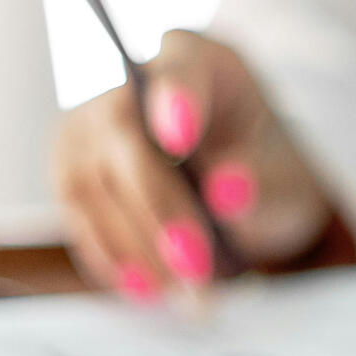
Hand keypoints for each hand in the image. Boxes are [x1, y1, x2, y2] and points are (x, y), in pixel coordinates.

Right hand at [53, 31, 334, 298]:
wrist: (236, 185)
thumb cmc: (264, 170)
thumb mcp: (285, 177)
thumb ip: (262, 183)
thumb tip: (229, 194)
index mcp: (198, 60)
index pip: (179, 71)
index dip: (176, 101)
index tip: (181, 138)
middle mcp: (132, 83)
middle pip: (127, 140)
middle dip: (160, 211)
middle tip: (199, 268)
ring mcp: (90, 125)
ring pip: (92, 185)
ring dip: (137, 248)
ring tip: (187, 295)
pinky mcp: (70, 170)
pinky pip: (77, 216)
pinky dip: (112, 257)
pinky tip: (148, 288)